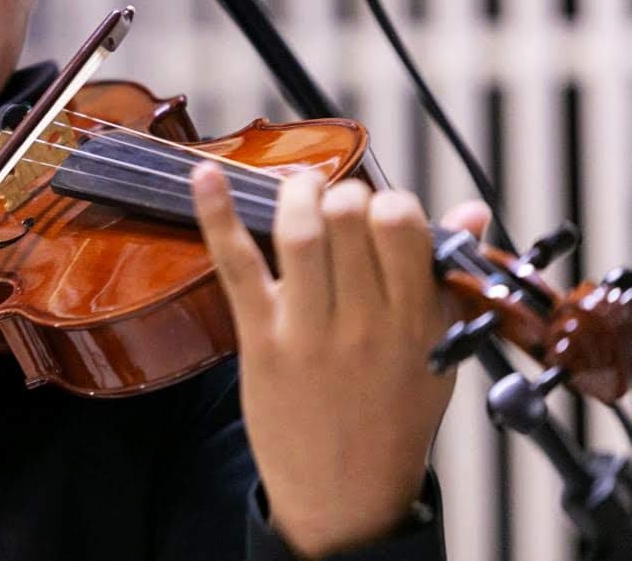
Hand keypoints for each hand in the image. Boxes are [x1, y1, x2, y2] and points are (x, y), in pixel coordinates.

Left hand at [191, 165, 488, 557]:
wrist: (346, 497)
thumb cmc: (393, 418)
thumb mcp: (441, 352)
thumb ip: (450, 279)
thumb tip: (469, 212)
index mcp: (416, 320)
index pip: (402, 224)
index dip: (386, 202)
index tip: (378, 214)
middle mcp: (365, 322)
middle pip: (349, 216)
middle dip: (341, 193)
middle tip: (334, 206)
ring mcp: (309, 331)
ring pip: (301, 232)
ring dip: (296, 193)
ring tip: (297, 189)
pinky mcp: (260, 341)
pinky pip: (237, 265)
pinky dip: (218, 214)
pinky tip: (204, 177)